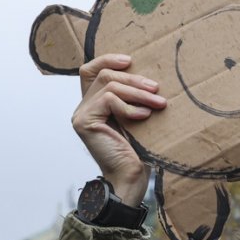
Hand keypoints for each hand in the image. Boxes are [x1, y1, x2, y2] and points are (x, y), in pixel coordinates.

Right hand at [72, 54, 166, 203]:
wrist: (129, 180)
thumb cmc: (138, 152)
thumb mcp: (136, 118)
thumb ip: (131, 99)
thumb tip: (148, 77)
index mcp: (93, 105)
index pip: (90, 70)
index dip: (107, 60)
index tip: (130, 61)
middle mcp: (83, 108)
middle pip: (104, 75)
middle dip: (133, 79)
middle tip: (156, 88)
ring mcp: (81, 115)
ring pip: (108, 84)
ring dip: (137, 92)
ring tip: (158, 103)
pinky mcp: (84, 122)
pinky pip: (108, 99)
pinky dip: (129, 106)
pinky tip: (143, 117)